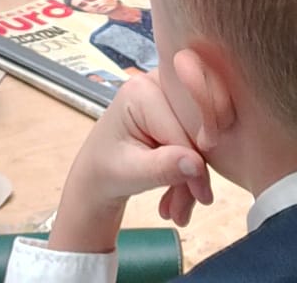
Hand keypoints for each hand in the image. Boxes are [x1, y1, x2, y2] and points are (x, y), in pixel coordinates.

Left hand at [49, 69, 216, 254]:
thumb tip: (196, 163)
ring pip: (199, 140)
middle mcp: (158, 82)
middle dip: (192, 177)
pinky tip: (175, 198)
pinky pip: (196, 141)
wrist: (95, 177)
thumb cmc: (104, 172)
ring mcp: (169, 94)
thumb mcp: (129, 174)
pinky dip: (189, 174)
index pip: (182, 128)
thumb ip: (162, 167)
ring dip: (191, 181)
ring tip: (175, 212)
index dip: (195, 165)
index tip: (201, 198)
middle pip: (194, 131)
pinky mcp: (176, 109)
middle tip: (182, 212)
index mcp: (141, 90)